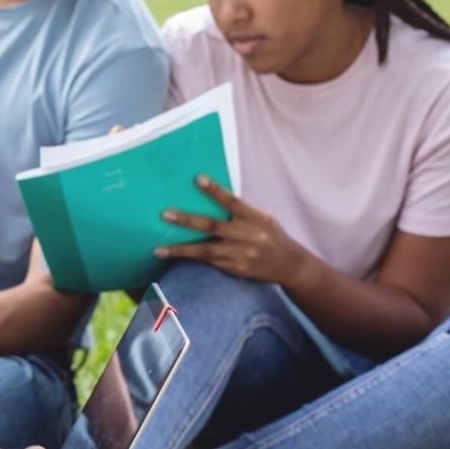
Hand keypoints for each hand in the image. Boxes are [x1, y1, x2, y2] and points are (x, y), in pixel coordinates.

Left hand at [156, 175, 313, 286]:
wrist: (290, 264)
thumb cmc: (270, 234)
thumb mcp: (262, 218)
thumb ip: (240, 210)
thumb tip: (211, 195)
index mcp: (256, 218)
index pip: (233, 201)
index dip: (215, 190)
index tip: (198, 179)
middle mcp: (250, 235)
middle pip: (214, 226)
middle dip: (187, 220)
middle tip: (165, 214)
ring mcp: (243, 254)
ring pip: (206, 250)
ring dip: (181, 249)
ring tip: (159, 249)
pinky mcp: (237, 269)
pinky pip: (210, 262)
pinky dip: (192, 259)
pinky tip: (175, 257)